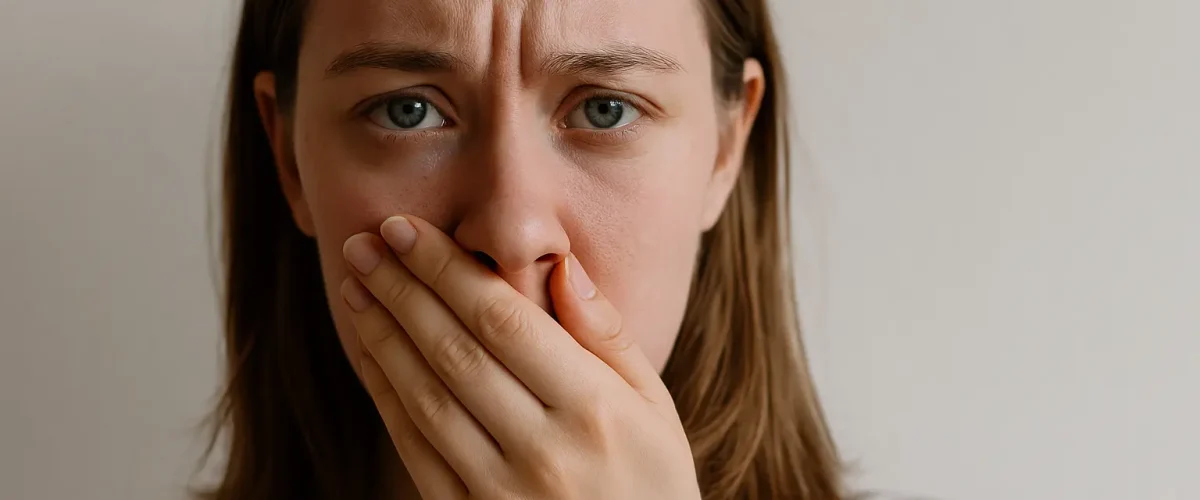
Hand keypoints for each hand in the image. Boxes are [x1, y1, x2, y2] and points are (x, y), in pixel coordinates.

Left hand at [339, 215, 700, 498]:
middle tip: (366, 242)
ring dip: (384, 335)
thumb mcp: (657, 408)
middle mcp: (544, 449)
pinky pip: (415, 450)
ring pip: (426, 397)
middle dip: (403, 289)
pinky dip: (387, 395)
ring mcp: (501, 491)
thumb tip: (563, 266)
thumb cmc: (653, 483)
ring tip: (357, 286)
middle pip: (456, 350)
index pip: (503, 320)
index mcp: (595, 409)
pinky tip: (371, 353)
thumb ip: (608, 336)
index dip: (447, 269)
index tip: (408, 229)